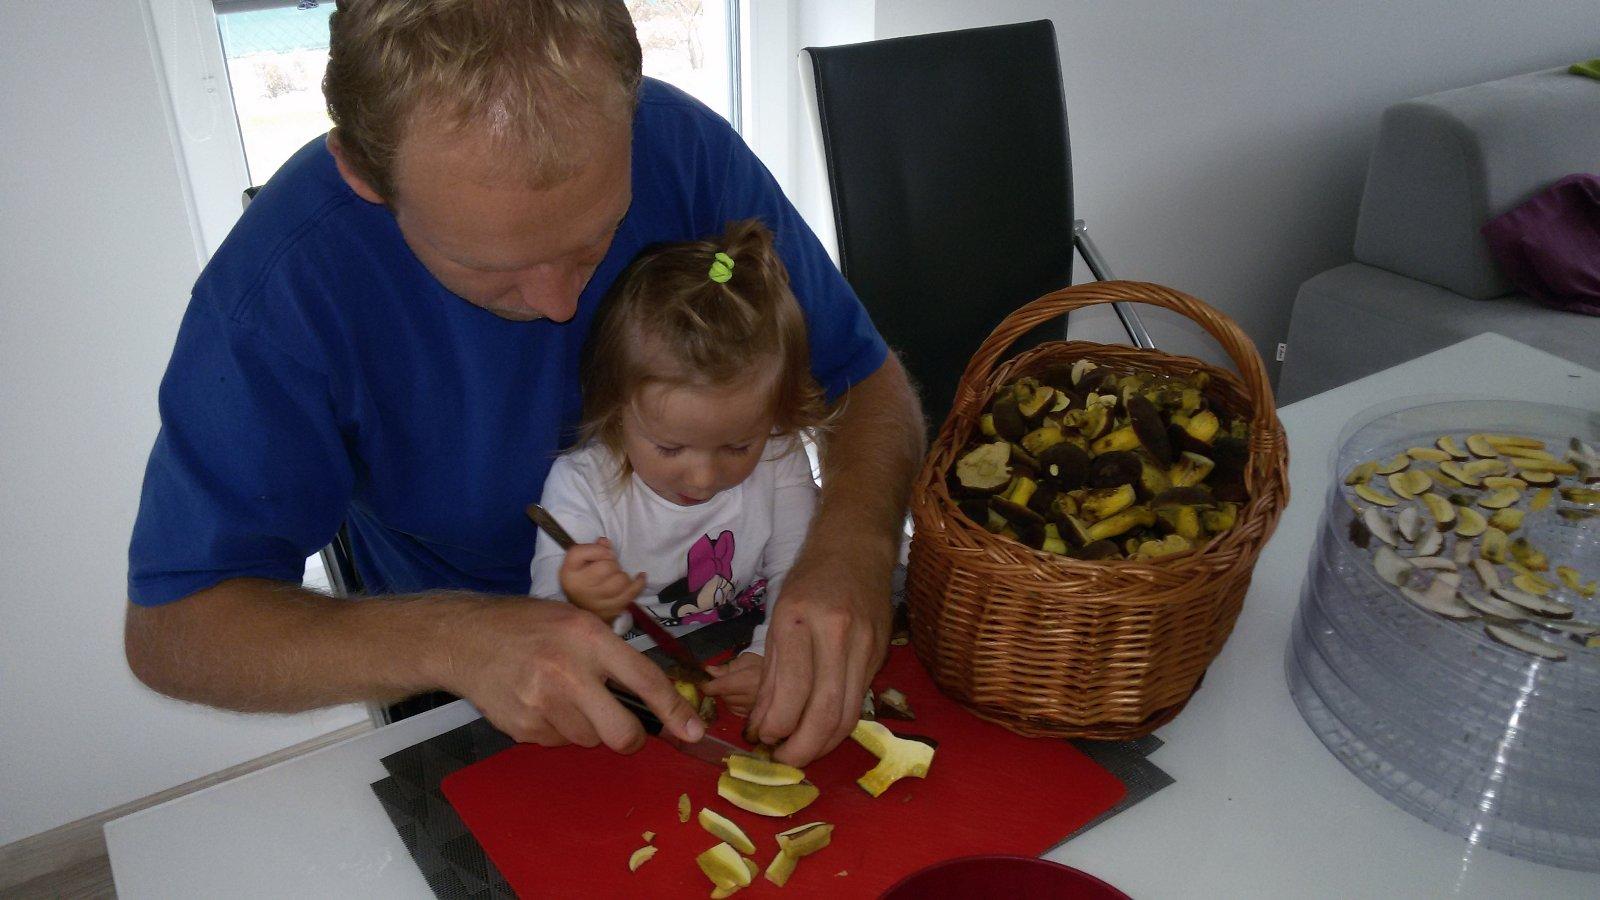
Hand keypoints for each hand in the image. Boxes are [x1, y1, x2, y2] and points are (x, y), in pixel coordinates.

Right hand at [442, 598, 704, 750]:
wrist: (465, 639)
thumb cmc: (530, 625)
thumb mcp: (577, 619)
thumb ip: (613, 654)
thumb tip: (652, 695)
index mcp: (588, 638)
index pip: (644, 680)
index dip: (673, 710)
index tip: (692, 731)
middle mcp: (567, 672)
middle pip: (621, 732)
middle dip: (630, 737)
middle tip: (624, 726)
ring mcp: (542, 704)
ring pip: (590, 740)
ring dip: (588, 727)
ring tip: (565, 696)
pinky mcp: (523, 728)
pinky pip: (559, 742)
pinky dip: (558, 729)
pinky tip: (540, 702)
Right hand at [559, 538, 644, 622]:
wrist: (582, 608)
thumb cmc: (582, 578)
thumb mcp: (580, 560)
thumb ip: (593, 548)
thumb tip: (605, 542)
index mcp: (570, 573)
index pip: (588, 554)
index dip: (601, 551)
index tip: (605, 555)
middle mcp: (580, 588)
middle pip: (608, 567)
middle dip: (613, 564)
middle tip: (610, 568)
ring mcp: (596, 602)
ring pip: (621, 581)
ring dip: (623, 576)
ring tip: (617, 577)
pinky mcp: (610, 611)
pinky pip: (631, 594)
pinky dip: (639, 583)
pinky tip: (641, 576)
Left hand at [701, 652, 762, 716]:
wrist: (781, 679)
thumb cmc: (762, 666)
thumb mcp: (745, 660)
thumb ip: (726, 667)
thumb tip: (708, 670)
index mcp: (748, 679)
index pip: (721, 686)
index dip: (708, 685)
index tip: (703, 682)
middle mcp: (750, 697)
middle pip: (723, 696)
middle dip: (719, 689)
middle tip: (723, 681)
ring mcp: (752, 708)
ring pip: (728, 705)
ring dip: (726, 697)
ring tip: (735, 688)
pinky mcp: (754, 715)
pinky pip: (735, 711)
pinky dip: (733, 704)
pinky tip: (740, 696)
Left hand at [744, 560, 890, 765]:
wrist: (857, 549)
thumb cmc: (809, 581)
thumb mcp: (777, 619)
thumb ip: (769, 675)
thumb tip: (762, 727)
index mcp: (800, 621)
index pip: (791, 693)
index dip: (774, 728)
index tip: (761, 739)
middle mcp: (836, 635)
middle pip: (825, 713)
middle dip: (802, 749)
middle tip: (782, 760)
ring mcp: (865, 647)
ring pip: (848, 716)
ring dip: (823, 745)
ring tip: (800, 752)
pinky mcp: (881, 656)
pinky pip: (858, 702)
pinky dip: (838, 724)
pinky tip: (820, 730)